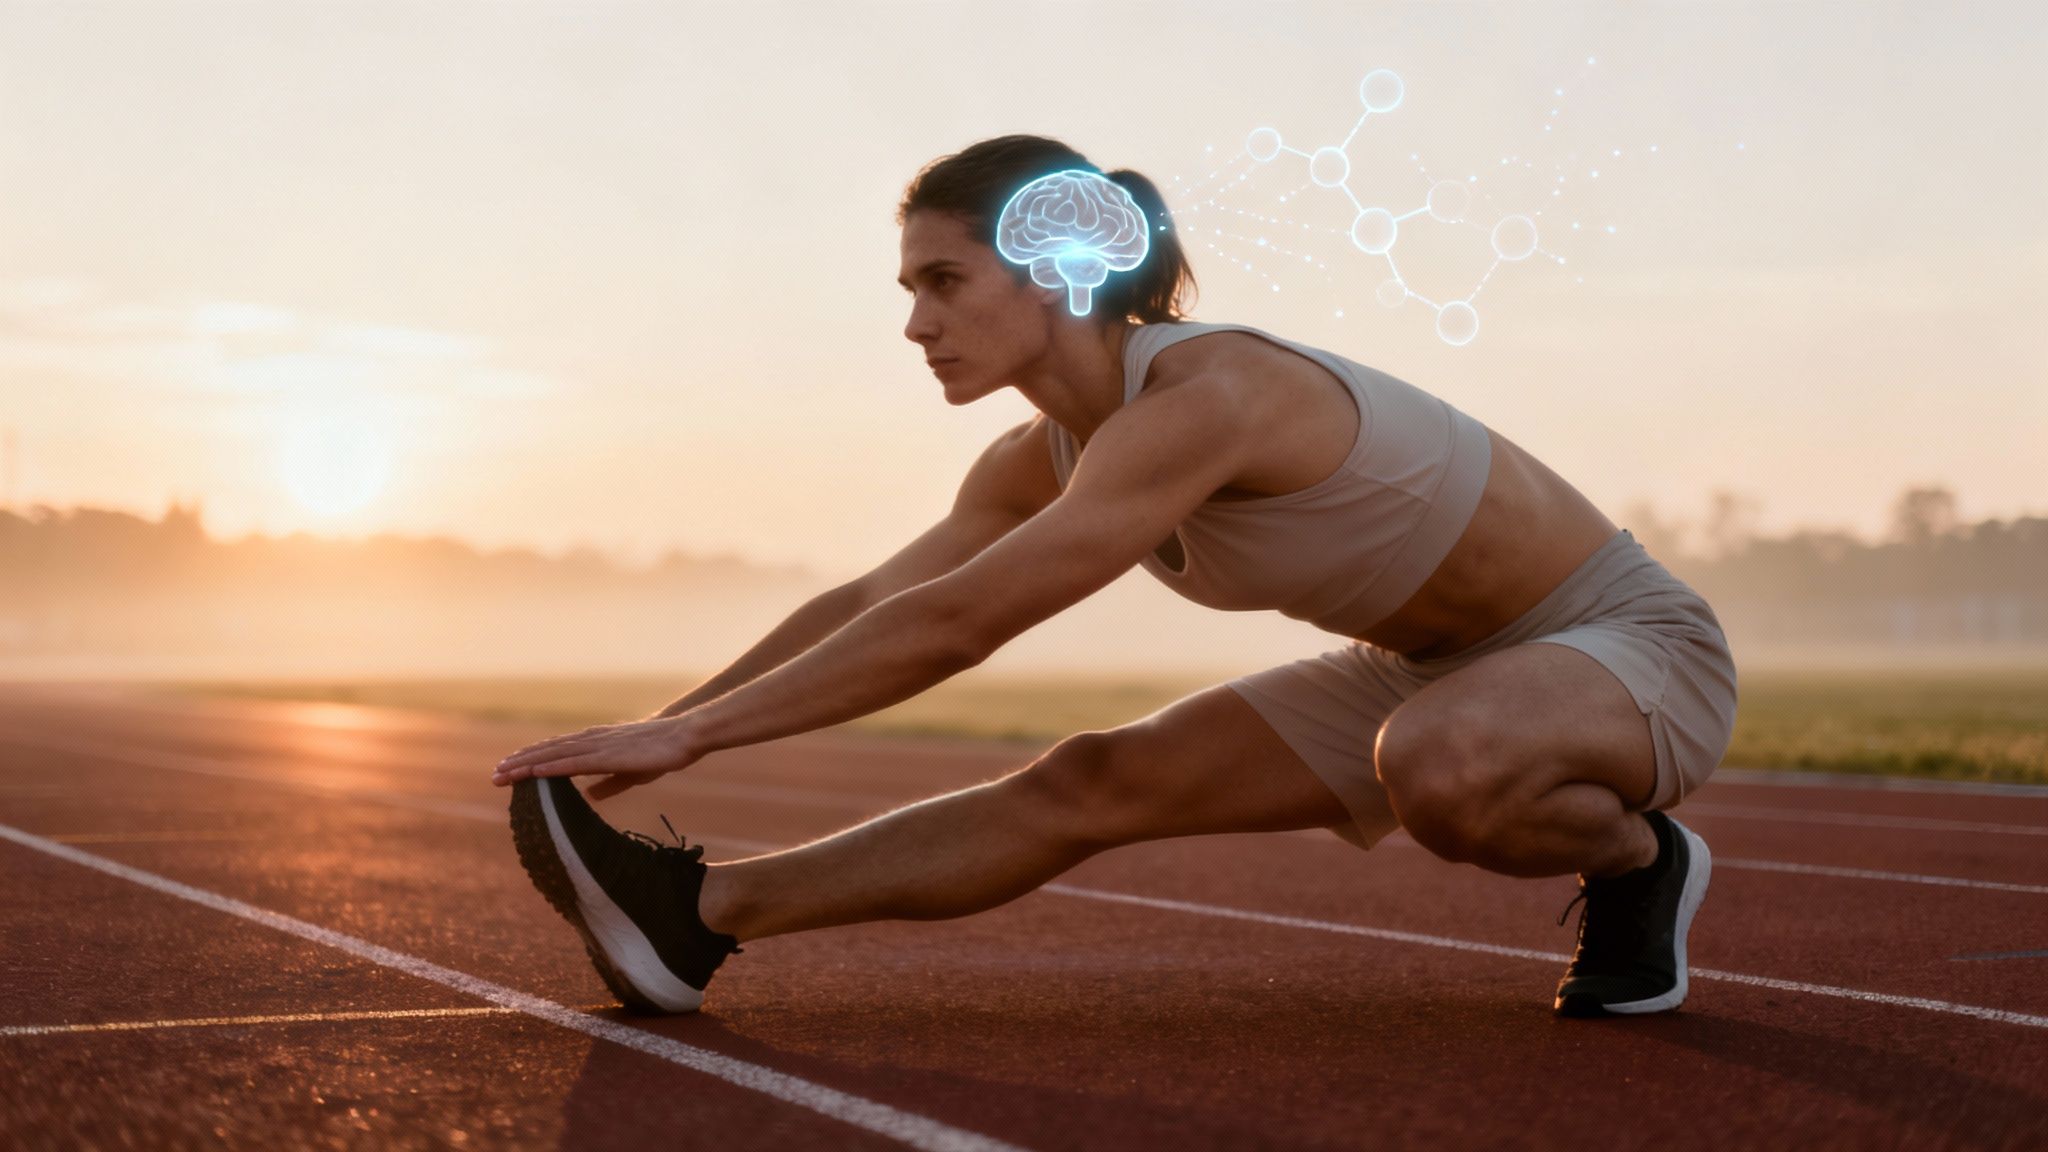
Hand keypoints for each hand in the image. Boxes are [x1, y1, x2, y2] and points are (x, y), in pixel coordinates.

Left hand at [491, 715, 700, 798]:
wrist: (684, 736)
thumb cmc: (662, 753)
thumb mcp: (632, 773)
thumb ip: (610, 783)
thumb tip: (590, 795)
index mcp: (597, 743)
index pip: (557, 751)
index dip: (533, 760)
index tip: (511, 769)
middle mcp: (591, 740)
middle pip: (548, 751)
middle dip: (520, 763)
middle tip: (494, 775)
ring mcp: (597, 746)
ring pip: (553, 756)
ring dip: (526, 765)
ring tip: (502, 774)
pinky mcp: (607, 755)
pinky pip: (572, 763)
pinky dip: (549, 767)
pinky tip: (532, 773)